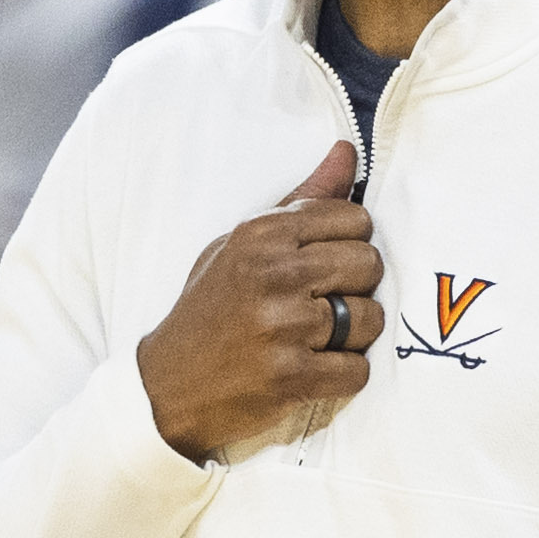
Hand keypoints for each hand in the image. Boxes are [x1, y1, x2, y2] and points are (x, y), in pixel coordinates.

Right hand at [133, 143, 380, 463]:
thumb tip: (348, 152)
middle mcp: (272, 274)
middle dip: (357, 288)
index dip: (350, 244)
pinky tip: (314, 371)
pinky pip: (357, 369)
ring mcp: (282, 326)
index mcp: (260, 234)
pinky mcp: (291, 376)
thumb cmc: (211, 309)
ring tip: (317, 339)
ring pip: (370, 318)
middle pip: (369, 265)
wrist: (168, 385)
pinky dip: (344, 375)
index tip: (327, 266)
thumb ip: (302, 201)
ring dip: (353, 335)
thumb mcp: (242, 246)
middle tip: (326, 304)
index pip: (354, 218)